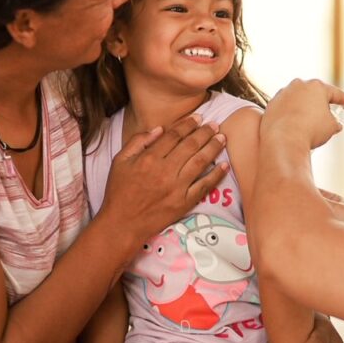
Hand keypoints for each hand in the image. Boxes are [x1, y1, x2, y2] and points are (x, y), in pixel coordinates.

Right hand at [100, 114, 228, 245]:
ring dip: (213, 148)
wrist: (122, 224)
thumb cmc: (119, 192)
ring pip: (200, 162)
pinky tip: (224, 165)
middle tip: (215, 125)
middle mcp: (165, 171)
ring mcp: (177, 187)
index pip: (174, 135)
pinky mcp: (184, 203)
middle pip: (190, 145)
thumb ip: (138, 142)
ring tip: (222, 138)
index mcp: (149, 158)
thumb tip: (160, 129)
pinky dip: (216, 175)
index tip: (198, 118)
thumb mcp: (120, 161)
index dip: (188, 124)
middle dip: (205, 132)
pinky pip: (204, 186)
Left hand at [261, 79, 343, 150]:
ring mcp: (283, 93)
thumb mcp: (331, 127)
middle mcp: (299, 85)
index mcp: (317, 86)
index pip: (336, 93)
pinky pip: (286, 109)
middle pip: (315, 94)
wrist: (283, 140)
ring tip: (310, 123)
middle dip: (322, 104)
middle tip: (329, 115)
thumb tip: (335, 124)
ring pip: (298, 100)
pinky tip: (296, 126)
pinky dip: (292, 115)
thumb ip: (334, 122)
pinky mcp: (272, 104)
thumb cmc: (310, 131)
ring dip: (305, 109)